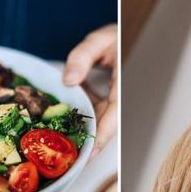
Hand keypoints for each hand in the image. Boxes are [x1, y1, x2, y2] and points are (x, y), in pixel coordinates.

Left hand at [63, 24, 117, 161]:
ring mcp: (115, 98)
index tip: (89, 155)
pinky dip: (82, 112)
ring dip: (83, 126)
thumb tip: (68, 80)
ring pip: (99, 118)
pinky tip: (66, 114)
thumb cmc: (119, 37)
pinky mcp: (109, 98)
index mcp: (124, 87)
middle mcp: (121, 97)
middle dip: (88, 140)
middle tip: (69, 157)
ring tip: (63, 140)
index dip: (101, 138)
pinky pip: (96, 109)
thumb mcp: (101, 40)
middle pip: (105, 124)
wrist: (128, 34)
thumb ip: (83, 56)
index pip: (113, 118)